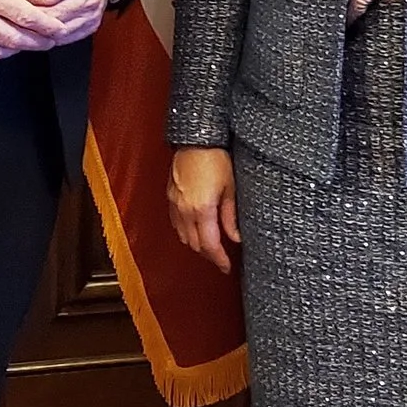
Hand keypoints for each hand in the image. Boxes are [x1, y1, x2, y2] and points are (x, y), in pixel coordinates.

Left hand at [7, 0, 125, 45]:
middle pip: (49, 15)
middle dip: (24, 12)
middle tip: (8, 4)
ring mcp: (91, 15)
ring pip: (54, 30)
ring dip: (33, 27)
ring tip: (17, 17)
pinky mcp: (90, 27)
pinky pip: (63, 38)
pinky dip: (45, 35)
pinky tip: (33, 28)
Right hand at [168, 148, 240, 274]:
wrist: (196, 138)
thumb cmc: (216, 159)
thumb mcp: (230, 188)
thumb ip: (231, 216)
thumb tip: (235, 238)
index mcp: (202, 210)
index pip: (210, 245)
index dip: (219, 260)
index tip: (227, 267)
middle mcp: (185, 211)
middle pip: (195, 244)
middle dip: (209, 255)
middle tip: (222, 259)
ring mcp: (175, 204)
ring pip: (184, 236)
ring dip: (197, 245)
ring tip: (211, 246)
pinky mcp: (171, 197)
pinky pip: (176, 223)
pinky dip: (186, 232)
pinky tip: (195, 230)